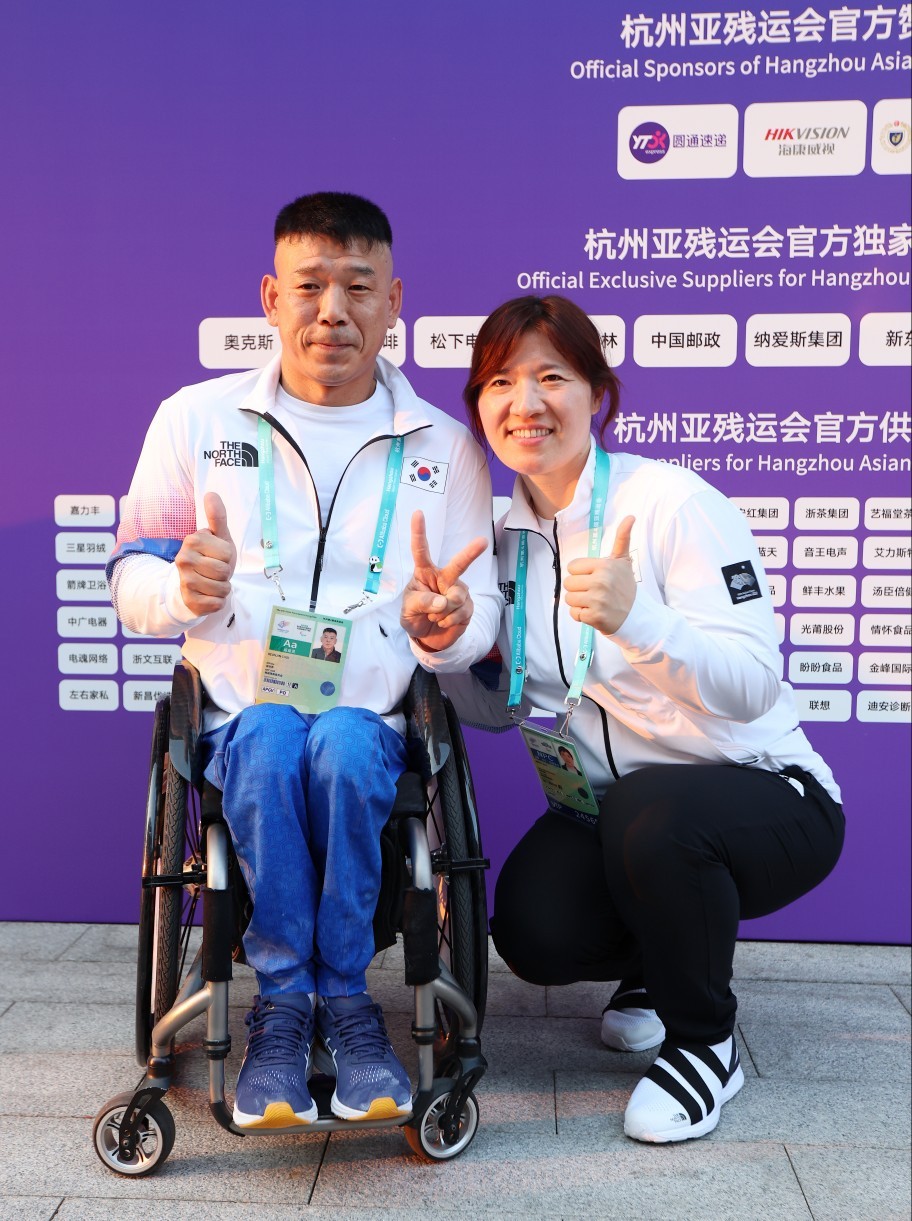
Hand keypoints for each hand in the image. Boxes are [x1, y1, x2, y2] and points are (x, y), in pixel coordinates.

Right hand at [174, 492, 236, 615]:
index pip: (227, 553)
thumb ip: (217, 516)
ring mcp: (184, 582)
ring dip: (223, 588)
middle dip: (225, 573)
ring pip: (222, 588)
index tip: (217, 556)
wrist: (194, 585)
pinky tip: (208, 595)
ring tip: (213, 582)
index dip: (227, 557)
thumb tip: (211, 493)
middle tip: (215, 571)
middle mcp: (183, 560)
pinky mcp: (189, 601)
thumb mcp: (217, 537)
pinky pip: (217, 603)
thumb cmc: (210, 558)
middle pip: (224, 571)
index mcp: (192, 541)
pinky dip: (218, 601)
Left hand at [401, 510, 486, 650]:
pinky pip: (461, 612)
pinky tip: (443, 622)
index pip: (421, 552)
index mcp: (425, 573)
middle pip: (458, 564)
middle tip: (483, 542)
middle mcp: (444, 578)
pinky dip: (448, 620)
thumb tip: (442, 602)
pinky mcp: (468, 606)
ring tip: (434, 617)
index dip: (419, 533)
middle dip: (471, 553)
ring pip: (455, 598)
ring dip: (441, 612)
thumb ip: (421, 603)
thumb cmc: (414, 617)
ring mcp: (458, 591)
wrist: (428, 638)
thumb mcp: (407, 612)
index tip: (417, 513)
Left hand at [563, 515, 635, 635]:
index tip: (594, 578)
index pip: (572, 567)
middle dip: (579, 589)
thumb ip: (622, 538)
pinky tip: (595, 613)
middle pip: (568, 583)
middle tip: (594, 592)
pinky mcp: (595, 617)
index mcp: (604, 566)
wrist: (637, 615)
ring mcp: (597, 600)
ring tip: (594, 602)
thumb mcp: (623, 561)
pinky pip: (574, 614)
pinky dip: (582, 616)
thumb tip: (630, 516)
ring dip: (579, 603)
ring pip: (569, 599)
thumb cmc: (625, 587)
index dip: (581, 573)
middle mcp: (601, 582)